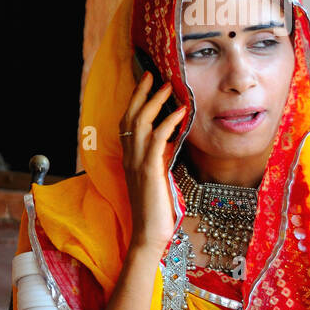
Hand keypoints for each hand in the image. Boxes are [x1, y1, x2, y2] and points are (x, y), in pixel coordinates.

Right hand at [120, 72, 186, 254]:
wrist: (148, 234)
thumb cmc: (156, 210)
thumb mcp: (157, 178)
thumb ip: (159, 159)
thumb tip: (170, 143)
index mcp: (130, 158)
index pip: (128, 123)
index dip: (135, 101)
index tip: (146, 84)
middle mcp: (130, 157)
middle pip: (130, 116)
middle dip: (142, 93)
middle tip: (154, 75)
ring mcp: (138, 163)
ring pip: (141, 123)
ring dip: (155, 101)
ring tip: (170, 86)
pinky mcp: (150, 170)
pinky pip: (158, 139)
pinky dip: (169, 122)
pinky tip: (181, 112)